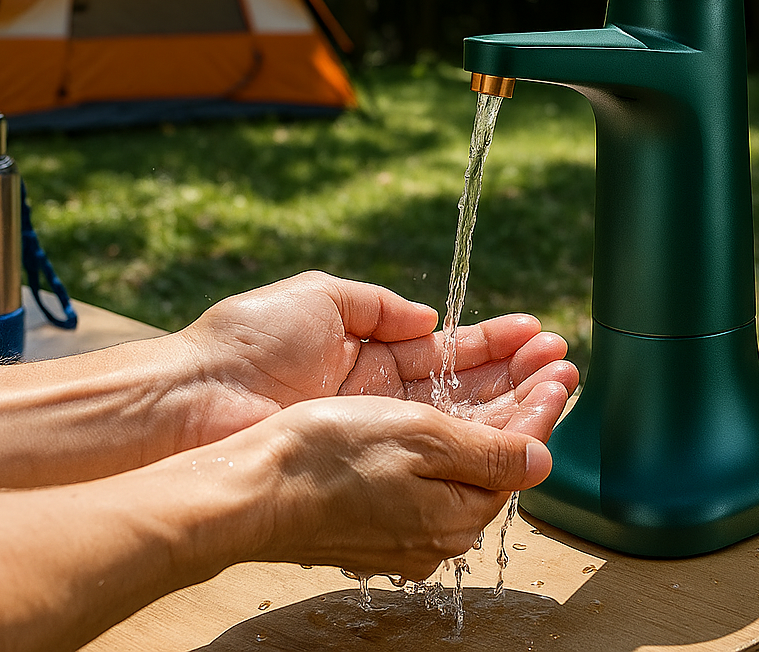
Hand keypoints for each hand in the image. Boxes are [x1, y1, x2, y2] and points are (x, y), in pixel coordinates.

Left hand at [177, 272, 577, 444]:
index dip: (493, 341)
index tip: (536, 332)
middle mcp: (382, 395)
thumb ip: (380, 306)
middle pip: (465, 387)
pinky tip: (519, 425)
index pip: (447, 349)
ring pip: (461, 419)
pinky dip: (481, 438)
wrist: (195, 398)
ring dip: (513, 403)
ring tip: (559, 384)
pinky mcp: (370, 462)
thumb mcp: (322, 297)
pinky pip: (437, 450)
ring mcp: (379, 431)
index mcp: (371, 350)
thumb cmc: (249, 340)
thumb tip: (429, 317)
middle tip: (563, 362)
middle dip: (517, 374)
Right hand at [229, 388, 566, 578]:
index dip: (543, 405)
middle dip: (526, 400)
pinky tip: (458, 402)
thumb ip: (490, 452)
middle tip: (553, 358)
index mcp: (455, 514)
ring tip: (520, 368)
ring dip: (494, 408)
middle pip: (495, 454)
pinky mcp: (374, 509)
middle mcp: (435, 527)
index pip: (519, 454)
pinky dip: (451, 427)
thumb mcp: (423, 441)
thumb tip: (543, 460)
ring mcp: (403, 523)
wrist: (250, 486)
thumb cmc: (331, 456)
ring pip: (463, 456)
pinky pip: (428, 465)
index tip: (563, 368)